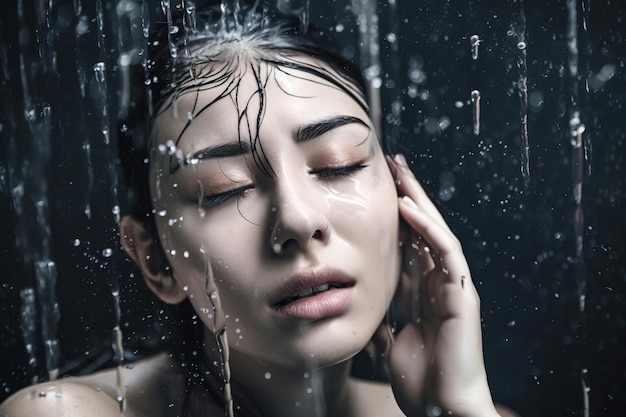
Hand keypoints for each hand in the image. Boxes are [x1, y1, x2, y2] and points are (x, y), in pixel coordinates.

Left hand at [384, 154, 498, 416]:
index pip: (409, 244)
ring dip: (418, 200)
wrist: (441, 406)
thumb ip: (380, 323)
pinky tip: (407, 208)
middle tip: (392, 165)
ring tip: (400, 172)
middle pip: (423, 230)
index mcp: (424, 291)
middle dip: (409, 196)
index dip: (396, 218)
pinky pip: (446, 251)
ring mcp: (453, 284)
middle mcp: (439, 282)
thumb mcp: (389, 342)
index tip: (378, 192)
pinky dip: (427, 228)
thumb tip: (361, 313)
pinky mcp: (462, 291)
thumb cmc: (420, 378)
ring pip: (437, 231)